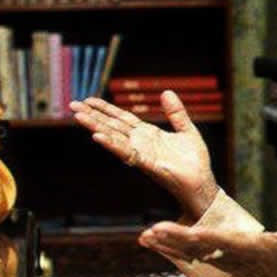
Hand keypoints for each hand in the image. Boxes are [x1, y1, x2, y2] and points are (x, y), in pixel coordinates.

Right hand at [71, 91, 218, 220]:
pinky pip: (128, 153)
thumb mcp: (187, 131)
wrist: (202, 184)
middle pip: (113, 126)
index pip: (122, 118)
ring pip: (115, 138)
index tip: (89, 100)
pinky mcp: (148, 164)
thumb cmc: (195, 162)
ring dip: (96, 127)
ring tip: (78, 117)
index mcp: (148, 134)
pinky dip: (113, 145)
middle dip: (93, 116)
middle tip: (73, 105)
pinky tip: (98, 137)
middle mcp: (141, 144)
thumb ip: (176, 113)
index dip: (106, 109)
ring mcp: (142, 154)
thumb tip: (166, 92)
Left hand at [137, 191, 276, 276]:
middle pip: (199, 248)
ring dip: (166, 244)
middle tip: (154, 231)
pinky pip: (187, 255)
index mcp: (250, 249)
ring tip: (144, 236)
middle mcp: (230, 257)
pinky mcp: (214, 261)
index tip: (191, 232)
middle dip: (176, 240)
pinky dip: (168, 248)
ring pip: (189, 252)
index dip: (208, 238)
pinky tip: (149, 240)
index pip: (226, 242)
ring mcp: (220, 261)